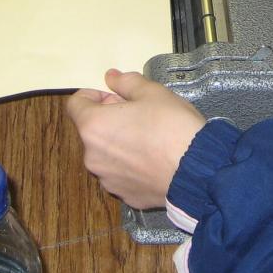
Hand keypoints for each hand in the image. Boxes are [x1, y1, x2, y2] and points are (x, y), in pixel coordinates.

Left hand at [66, 69, 205, 208]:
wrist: (197, 171)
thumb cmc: (172, 126)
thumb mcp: (153, 92)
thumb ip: (127, 82)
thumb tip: (111, 77)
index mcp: (94, 126)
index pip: (75, 104)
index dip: (94, 95)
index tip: (116, 96)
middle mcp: (93, 156)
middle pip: (92, 131)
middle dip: (110, 120)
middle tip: (140, 115)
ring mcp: (108, 179)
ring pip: (107, 154)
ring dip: (120, 144)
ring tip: (151, 139)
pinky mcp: (125, 195)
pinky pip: (122, 174)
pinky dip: (132, 166)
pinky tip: (155, 160)